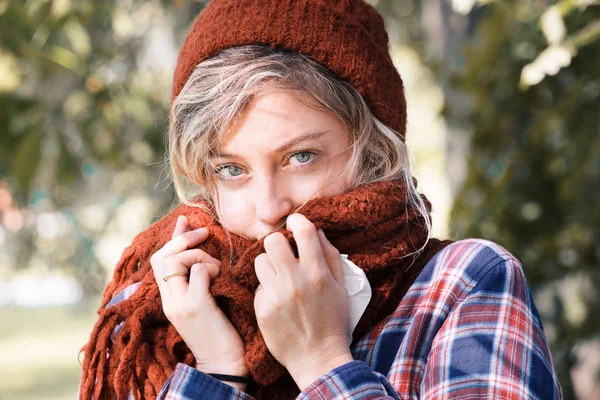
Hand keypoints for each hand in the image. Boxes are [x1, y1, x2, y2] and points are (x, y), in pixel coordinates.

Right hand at [150, 215, 248, 389]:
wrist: (224, 364)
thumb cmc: (221, 331)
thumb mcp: (204, 301)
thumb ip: (199, 279)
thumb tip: (203, 251)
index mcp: (169, 298)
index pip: (159, 259)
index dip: (173, 237)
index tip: (187, 222)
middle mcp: (169, 299)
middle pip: (162, 256)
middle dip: (184, 239)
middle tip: (205, 233)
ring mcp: (179, 303)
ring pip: (176, 260)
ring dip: (200, 255)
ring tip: (217, 267)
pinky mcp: (195, 305)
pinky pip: (200, 271)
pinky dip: (212, 267)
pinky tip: (222, 278)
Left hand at [253, 213, 352, 389]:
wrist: (317, 358)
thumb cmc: (333, 321)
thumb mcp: (340, 287)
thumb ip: (330, 256)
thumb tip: (317, 231)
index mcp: (317, 273)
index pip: (303, 230)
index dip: (297, 220)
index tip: (295, 223)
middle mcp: (295, 281)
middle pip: (272, 240)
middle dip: (277, 243)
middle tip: (283, 253)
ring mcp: (276, 295)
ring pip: (260, 261)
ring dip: (269, 266)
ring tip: (280, 278)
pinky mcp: (262, 309)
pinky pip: (258, 287)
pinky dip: (267, 290)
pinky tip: (278, 301)